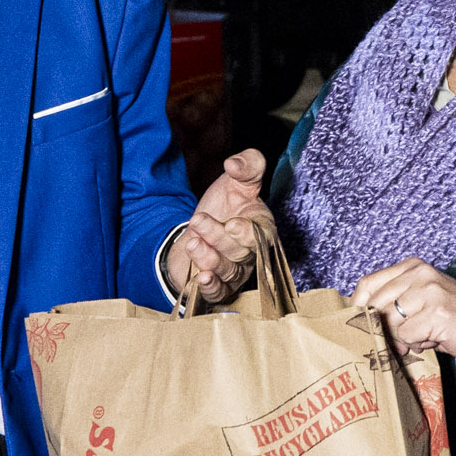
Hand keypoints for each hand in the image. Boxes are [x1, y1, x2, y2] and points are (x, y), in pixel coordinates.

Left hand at [163, 149, 274, 307]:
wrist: (198, 229)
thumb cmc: (224, 206)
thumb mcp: (234, 181)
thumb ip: (246, 166)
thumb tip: (234, 163)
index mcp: (261, 227)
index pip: (263, 235)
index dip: (248, 233)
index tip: (231, 223)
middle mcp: (251, 252)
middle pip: (240, 252)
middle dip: (218, 237)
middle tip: (198, 220)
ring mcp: (236, 272)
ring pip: (228, 270)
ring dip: (209, 257)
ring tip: (192, 241)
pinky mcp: (219, 286)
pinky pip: (219, 292)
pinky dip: (212, 287)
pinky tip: (201, 278)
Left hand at [349, 258, 455, 364]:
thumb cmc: (452, 320)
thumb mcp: (421, 301)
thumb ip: (393, 301)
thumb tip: (358, 318)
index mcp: (412, 266)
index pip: (368, 283)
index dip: (357, 307)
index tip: (357, 325)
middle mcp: (420, 273)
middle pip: (375, 303)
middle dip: (379, 328)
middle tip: (394, 341)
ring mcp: (429, 290)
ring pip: (389, 320)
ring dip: (400, 338)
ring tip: (418, 339)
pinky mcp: (437, 311)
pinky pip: (407, 335)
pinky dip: (415, 344)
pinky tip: (431, 341)